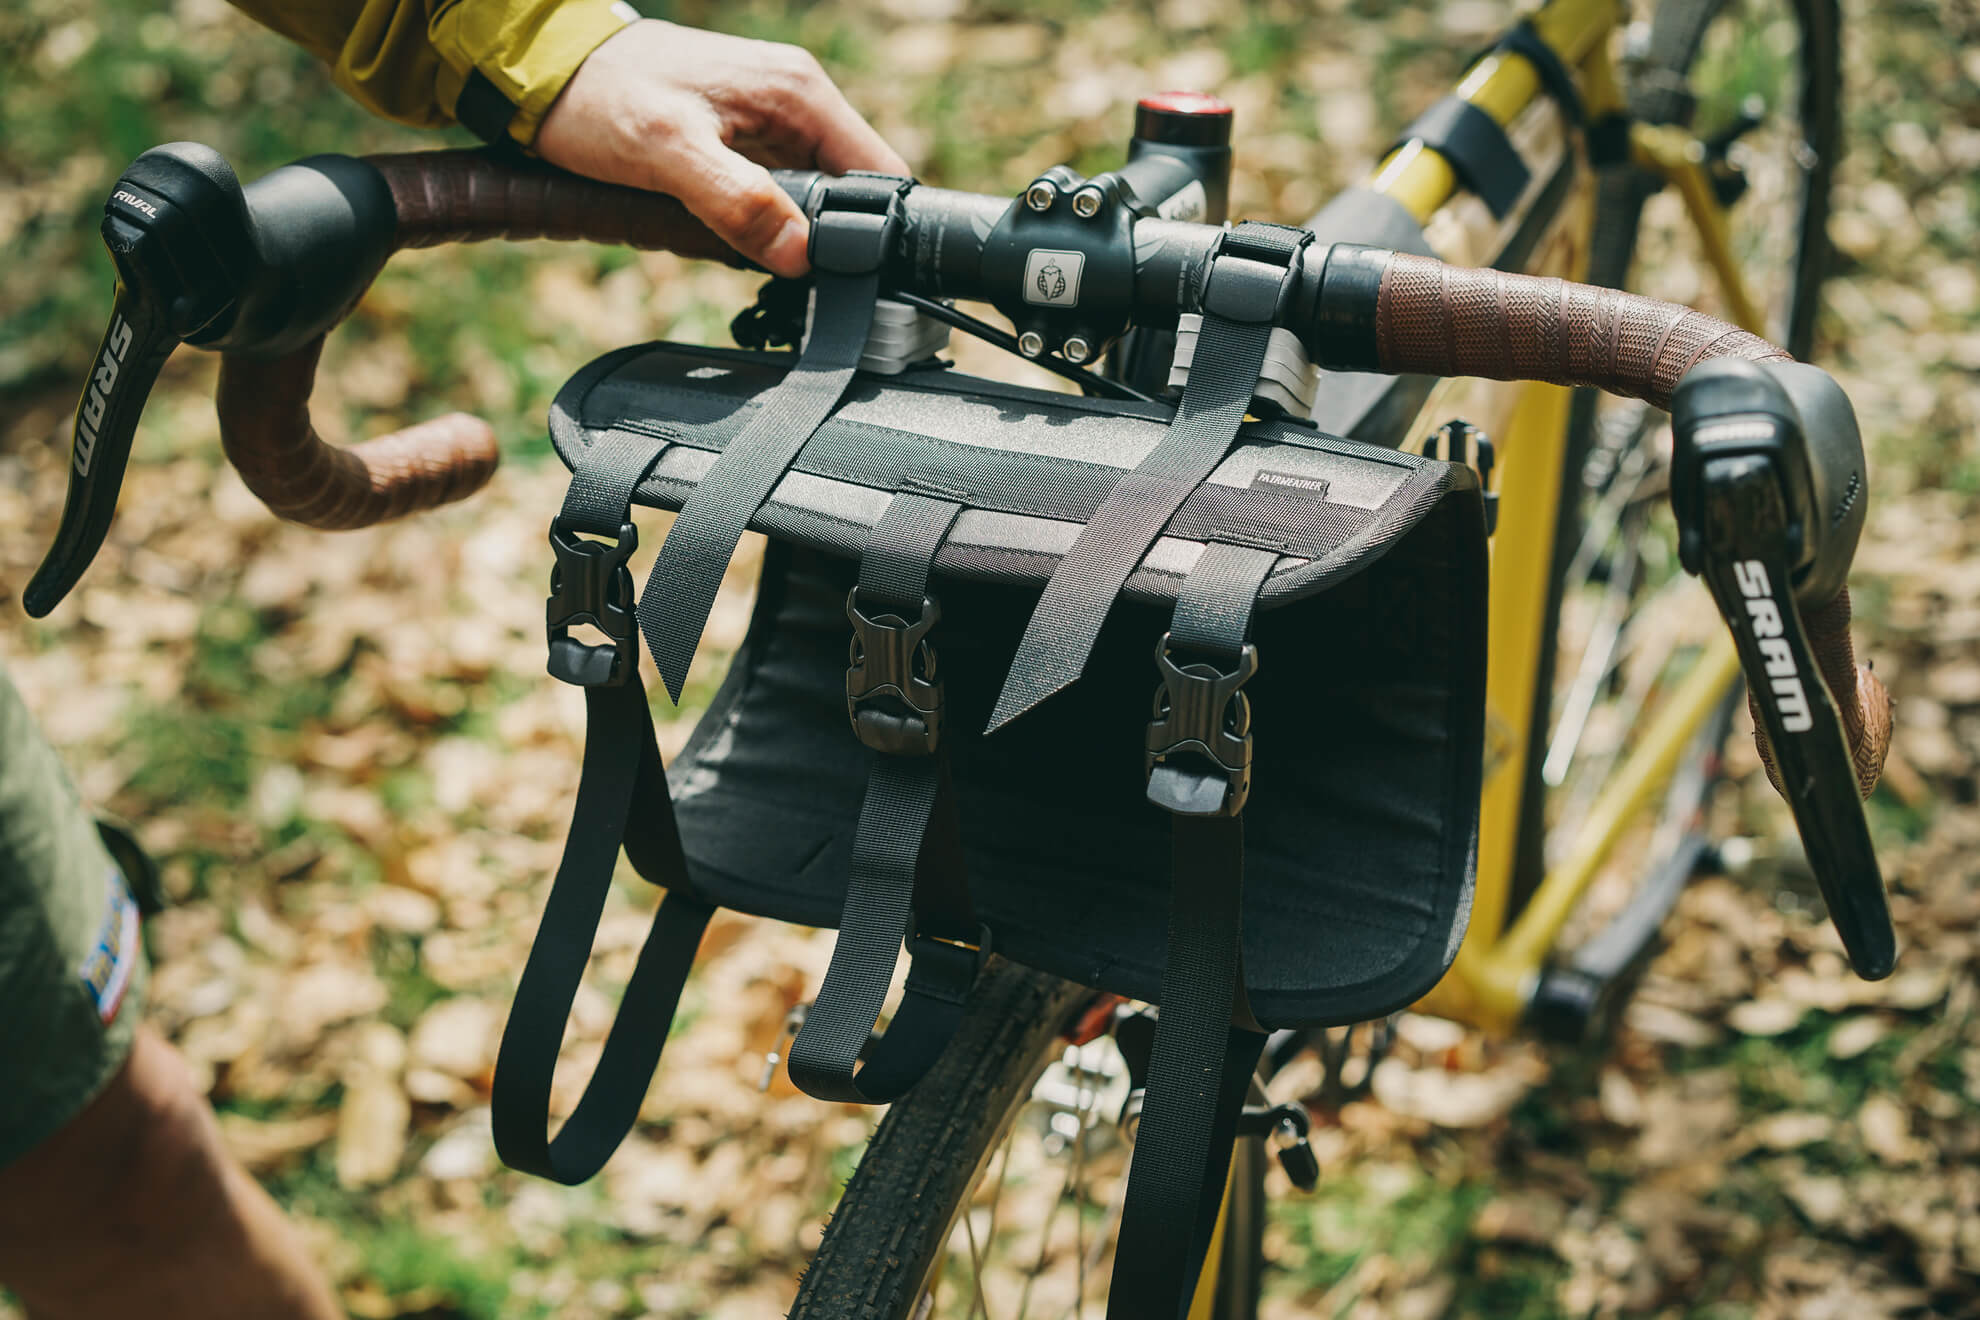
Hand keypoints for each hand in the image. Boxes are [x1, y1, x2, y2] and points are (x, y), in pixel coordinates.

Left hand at [536, 20, 909, 276]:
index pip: (880, 172)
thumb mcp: (667, 153)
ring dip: (792, 235)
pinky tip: (732, 236)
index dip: (875, 230)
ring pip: (815, 199)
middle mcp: (797, 101)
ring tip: (750, 253)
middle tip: (787, 274)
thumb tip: (800, 255)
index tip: (846, 274)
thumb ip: (738, 204)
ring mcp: (773, 121)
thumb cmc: (599, 96)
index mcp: (799, 93)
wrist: (545, 72)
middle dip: (828, 239)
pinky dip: (763, 224)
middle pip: (852, 192)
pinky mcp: (747, 140)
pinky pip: (779, 194)